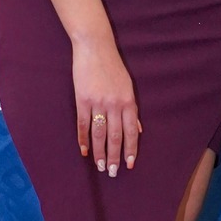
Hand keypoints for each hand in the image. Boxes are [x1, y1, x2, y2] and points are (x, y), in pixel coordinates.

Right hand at [72, 37, 139, 175]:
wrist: (95, 48)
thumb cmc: (113, 67)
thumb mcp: (128, 87)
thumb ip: (132, 110)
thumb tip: (137, 130)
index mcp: (128, 102)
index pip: (131, 132)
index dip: (131, 150)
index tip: (129, 164)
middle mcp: (115, 104)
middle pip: (115, 137)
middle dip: (115, 156)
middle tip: (113, 172)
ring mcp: (98, 102)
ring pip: (99, 134)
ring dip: (100, 152)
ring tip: (101, 166)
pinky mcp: (82, 100)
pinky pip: (83, 124)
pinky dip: (83, 139)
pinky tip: (84, 151)